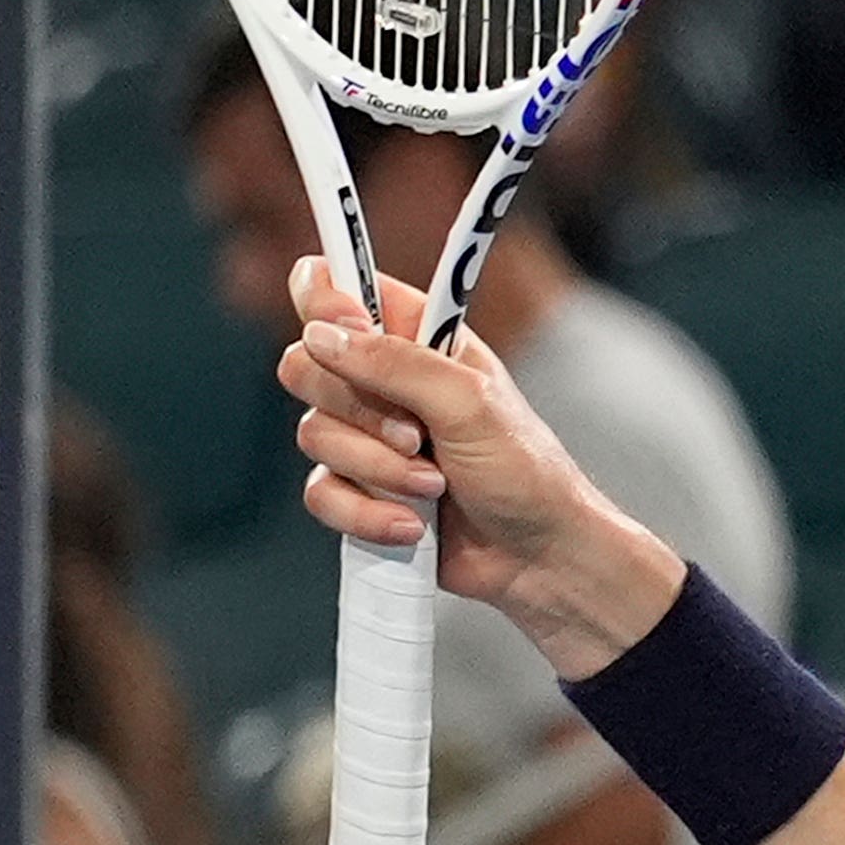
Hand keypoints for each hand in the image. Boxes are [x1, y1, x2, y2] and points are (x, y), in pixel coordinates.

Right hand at [280, 254, 682, 676]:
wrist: (539, 557)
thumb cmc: (524, 471)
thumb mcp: (471, 404)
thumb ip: (397, 364)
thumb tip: (322, 336)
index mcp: (416, 338)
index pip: (337, 286)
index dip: (324, 300)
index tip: (347, 328)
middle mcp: (383, 381)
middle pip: (305, 366)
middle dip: (359, 411)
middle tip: (418, 436)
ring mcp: (366, 437)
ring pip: (314, 435)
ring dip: (379, 471)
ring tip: (437, 484)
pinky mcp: (358, 490)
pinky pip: (321, 493)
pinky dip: (366, 513)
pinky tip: (413, 526)